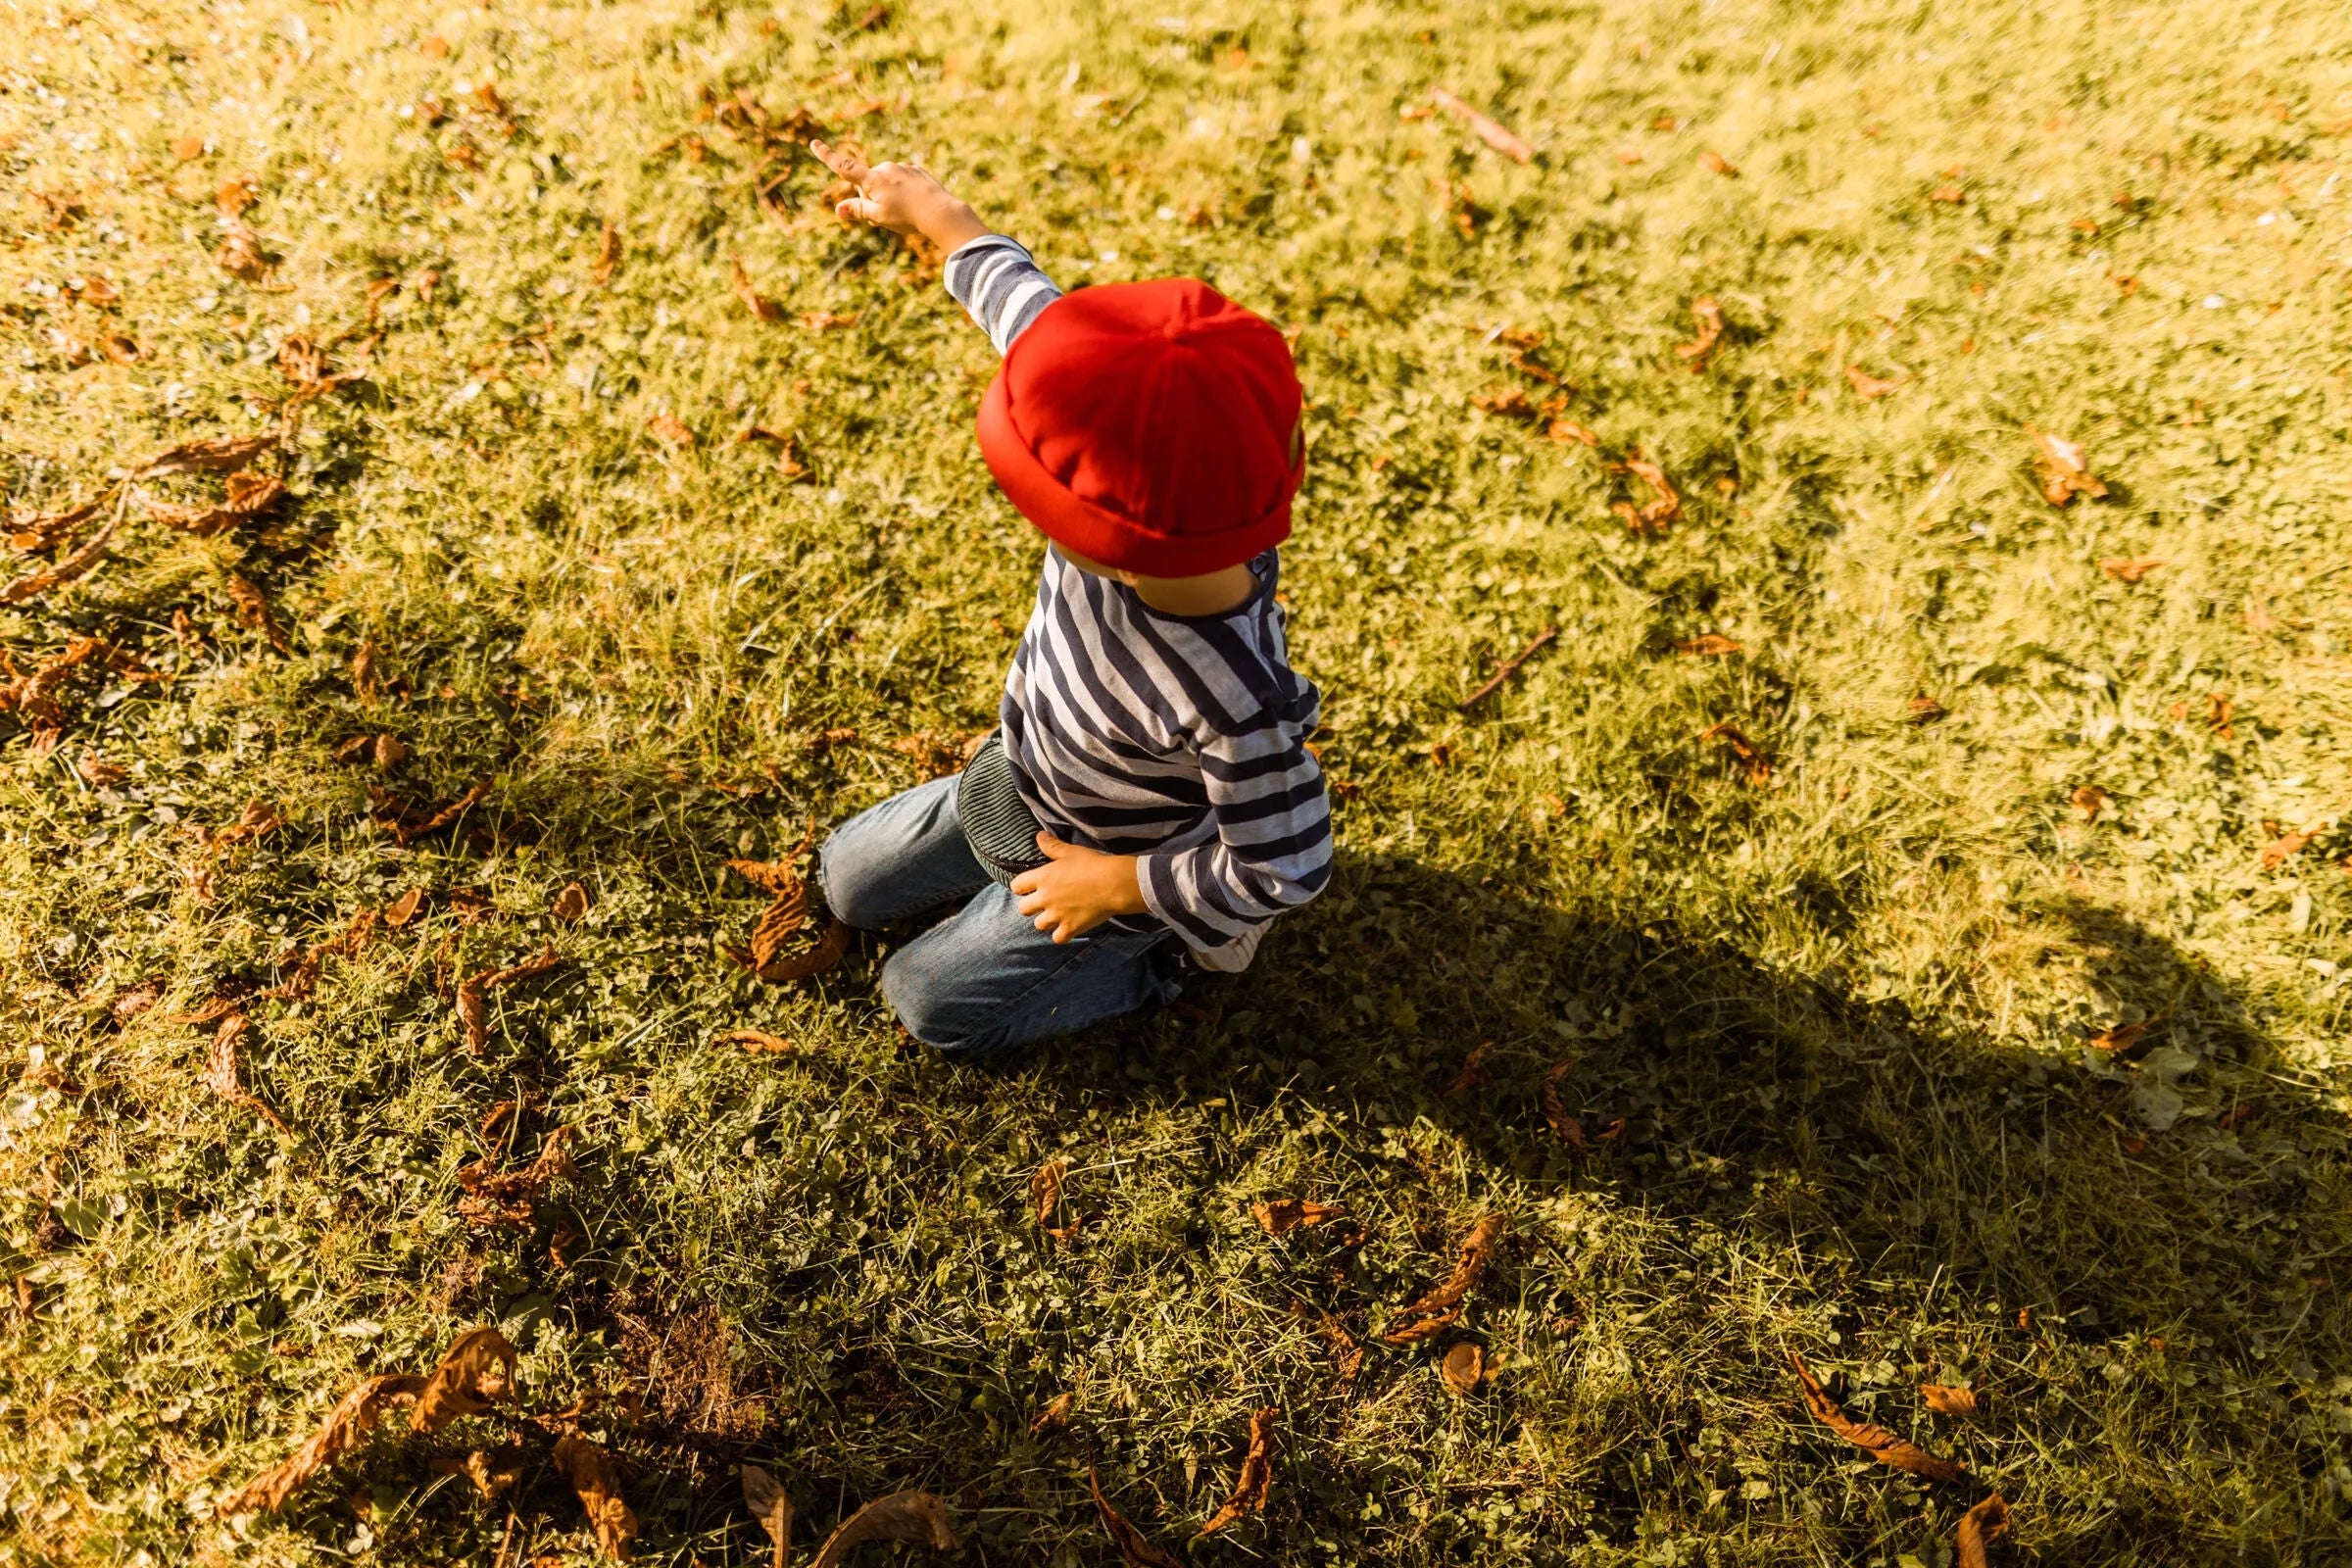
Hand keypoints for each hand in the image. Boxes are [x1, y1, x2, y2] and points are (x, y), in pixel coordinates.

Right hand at [808, 138, 990, 251]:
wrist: (941, 212)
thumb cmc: (908, 217)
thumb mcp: (879, 217)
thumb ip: (858, 210)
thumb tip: (838, 210)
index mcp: (873, 180)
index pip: (844, 167)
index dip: (827, 156)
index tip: (814, 143)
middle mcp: (886, 169)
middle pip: (868, 183)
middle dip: (871, 198)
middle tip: (885, 216)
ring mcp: (902, 168)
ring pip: (886, 183)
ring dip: (889, 195)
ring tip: (904, 212)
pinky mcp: (916, 171)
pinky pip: (903, 181)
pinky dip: (904, 191)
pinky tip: (915, 203)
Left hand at [1011, 832, 1146, 943]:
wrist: (1113, 884)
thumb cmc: (1092, 864)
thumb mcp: (1071, 851)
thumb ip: (1052, 846)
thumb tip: (1039, 836)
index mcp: (1042, 878)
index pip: (1016, 886)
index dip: (1021, 887)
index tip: (1029, 887)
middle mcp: (1045, 898)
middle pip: (1023, 909)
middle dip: (1031, 906)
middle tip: (1043, 902)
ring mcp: (1057, 915)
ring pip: (1039, 925)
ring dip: (1046, 921)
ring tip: (1056, 915)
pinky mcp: (1070, 928)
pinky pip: (1057, 938)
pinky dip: (1062, 935)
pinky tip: (1068, 928)